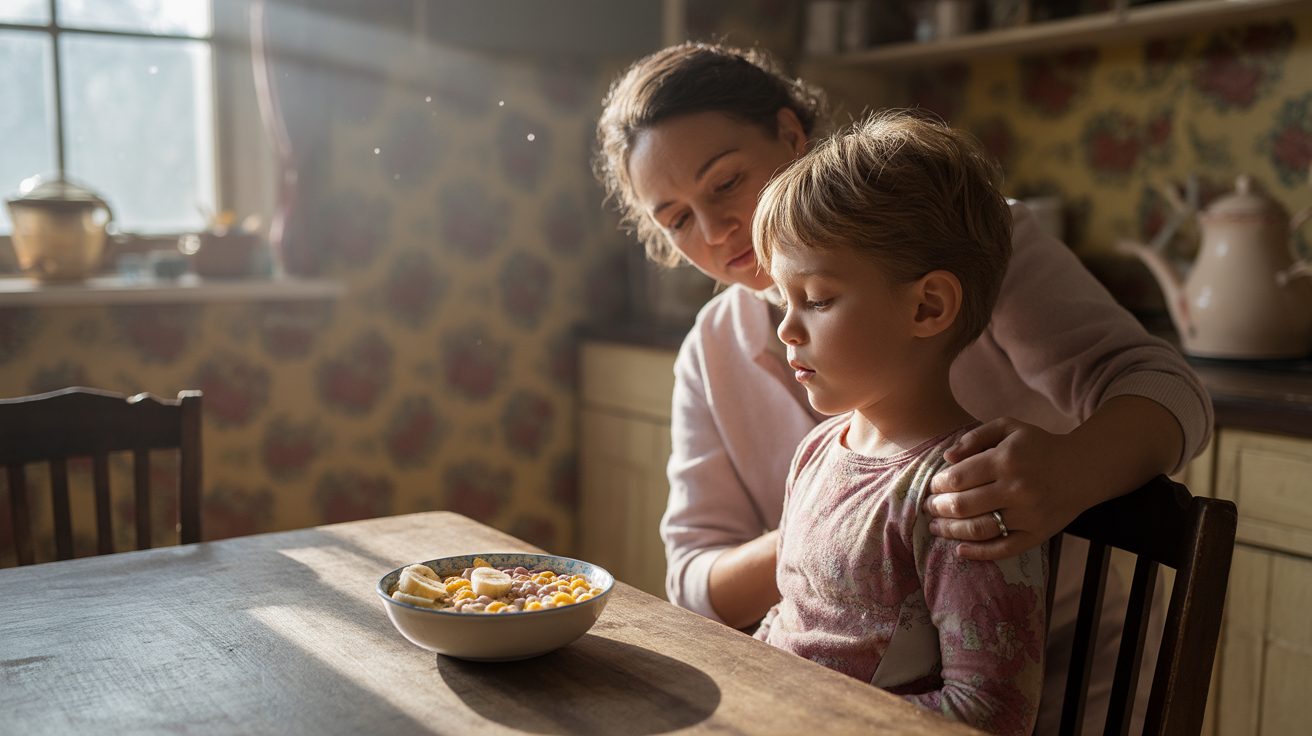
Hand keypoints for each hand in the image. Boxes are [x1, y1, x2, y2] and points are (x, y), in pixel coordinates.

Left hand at [924, 418, 1093, 560]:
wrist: (1084, 468)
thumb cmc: (1039, 446)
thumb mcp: (1009, 428)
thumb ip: (975, 437)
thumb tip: (947, 457)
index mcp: (1005, 460)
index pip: (957, 478)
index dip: (937, 485)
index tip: (931, 487)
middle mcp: (1016, 489)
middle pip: (962, 505)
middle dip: (938, 508)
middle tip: (928, 507)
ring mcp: (1027, 514)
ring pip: (978, 529)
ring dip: (950, 531)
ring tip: (936, 526)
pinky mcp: (1037, 534)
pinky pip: (1003, 548)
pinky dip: (978, 553)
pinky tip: (959, 550)